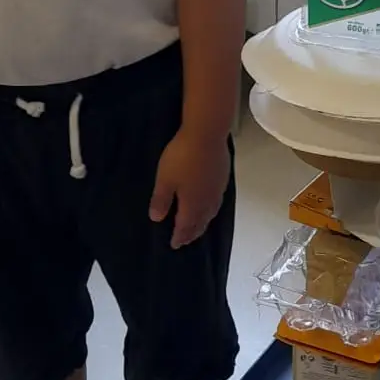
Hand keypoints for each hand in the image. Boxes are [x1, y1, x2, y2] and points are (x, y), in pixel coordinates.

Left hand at [149, 127, 230, 249]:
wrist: (207, 135)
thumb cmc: (182, 158)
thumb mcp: (164, 180)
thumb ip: (161, 200)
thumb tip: (157, 219)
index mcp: (192, 205)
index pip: (185, 227)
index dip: (179, 236)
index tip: (174, 245)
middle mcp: (207, 202)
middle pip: (200, 223)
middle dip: (192, 233)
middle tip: (185, 241)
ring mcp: (217, 190)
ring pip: (210, 213)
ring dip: (203, 223)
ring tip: (199, 227)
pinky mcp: (223, 179)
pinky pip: (217, 202)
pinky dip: (211, 210)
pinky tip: (210, 204)